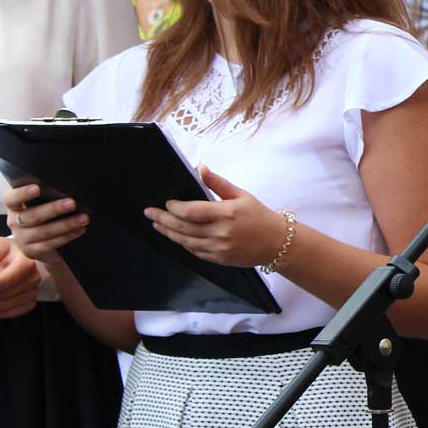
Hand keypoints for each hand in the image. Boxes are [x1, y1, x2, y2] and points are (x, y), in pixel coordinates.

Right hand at [4, 184, 88, 264]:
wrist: (44, 243)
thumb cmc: (46, 213)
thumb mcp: (41, 202)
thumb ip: (48, 194)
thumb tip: (68, 186)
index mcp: (14, 206)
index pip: (11, 198)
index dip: (22, 193)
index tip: (37, 188)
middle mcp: (14, 222)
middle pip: (31, 216)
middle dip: (54, 209)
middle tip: (72, 203)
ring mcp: (21, 238)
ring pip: (43, 231)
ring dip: (66, 224)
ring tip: (84, 218)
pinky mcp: (32, 251)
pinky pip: (50, 244)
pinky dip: (67, 236)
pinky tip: (80, 229)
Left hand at [146, 167, 284, 266]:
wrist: (277, 243)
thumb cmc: (260, 216)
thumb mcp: (242, 195)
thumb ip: (218, 183)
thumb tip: (201, 169)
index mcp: (226, 213)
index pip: (191, 211)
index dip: (175, 208)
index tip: (167, 203)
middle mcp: (221, 232)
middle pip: (183, 227)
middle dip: (163, 220)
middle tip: (150, 213)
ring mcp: (219, 248)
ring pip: (185, 241)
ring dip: (168, 233)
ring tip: (157, 225)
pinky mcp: (219, 259)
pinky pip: (195, 251)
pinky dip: (183, 244)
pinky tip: (176, 237)